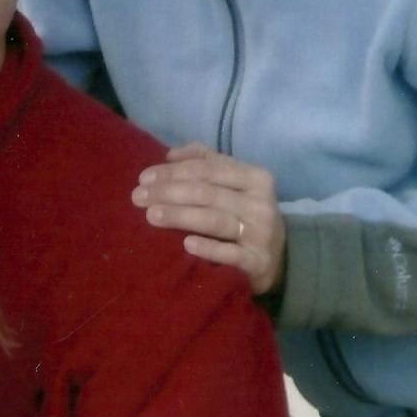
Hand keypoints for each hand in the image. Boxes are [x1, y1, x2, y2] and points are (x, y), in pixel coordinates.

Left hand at [132, 144, 287, 294]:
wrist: (278, 259)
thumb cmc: (247, 215)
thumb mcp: (236, 184)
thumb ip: (207, 162)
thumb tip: (170, 154)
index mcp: (255, 177)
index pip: (209, 169)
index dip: (174, 171)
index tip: (144, 178)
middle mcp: (260, 203)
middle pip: (207, 193)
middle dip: (169, 192)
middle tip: (138, 197)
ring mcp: (261, 233)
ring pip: (215, 220)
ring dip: (180, 216)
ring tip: (151, 215)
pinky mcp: (257, 261)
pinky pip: (230, 254)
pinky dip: (208, 248)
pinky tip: (186, 245)